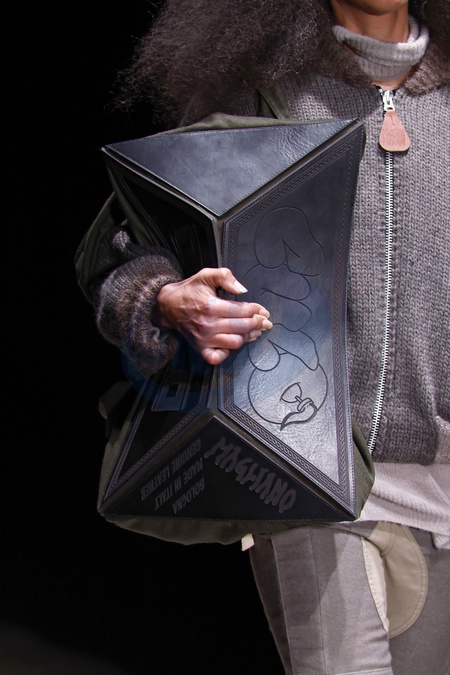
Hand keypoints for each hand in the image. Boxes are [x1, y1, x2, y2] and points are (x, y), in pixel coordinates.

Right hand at [156, 267, 271, 364]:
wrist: (168, 306)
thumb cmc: (189, 290)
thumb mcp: (205, 275)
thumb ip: (225, 276)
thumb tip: (242, 289)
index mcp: (211, 306)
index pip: (243, 311)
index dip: (256, 310)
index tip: (262, 310)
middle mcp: (208, 325)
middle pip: (243, 327)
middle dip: (258, 323)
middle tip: (265, 321)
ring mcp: (204, 339)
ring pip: (235, 342)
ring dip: (248, 337)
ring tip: (255, 331)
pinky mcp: (200, 348)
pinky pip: (217, 357)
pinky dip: (227, 353)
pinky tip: (232, 344)